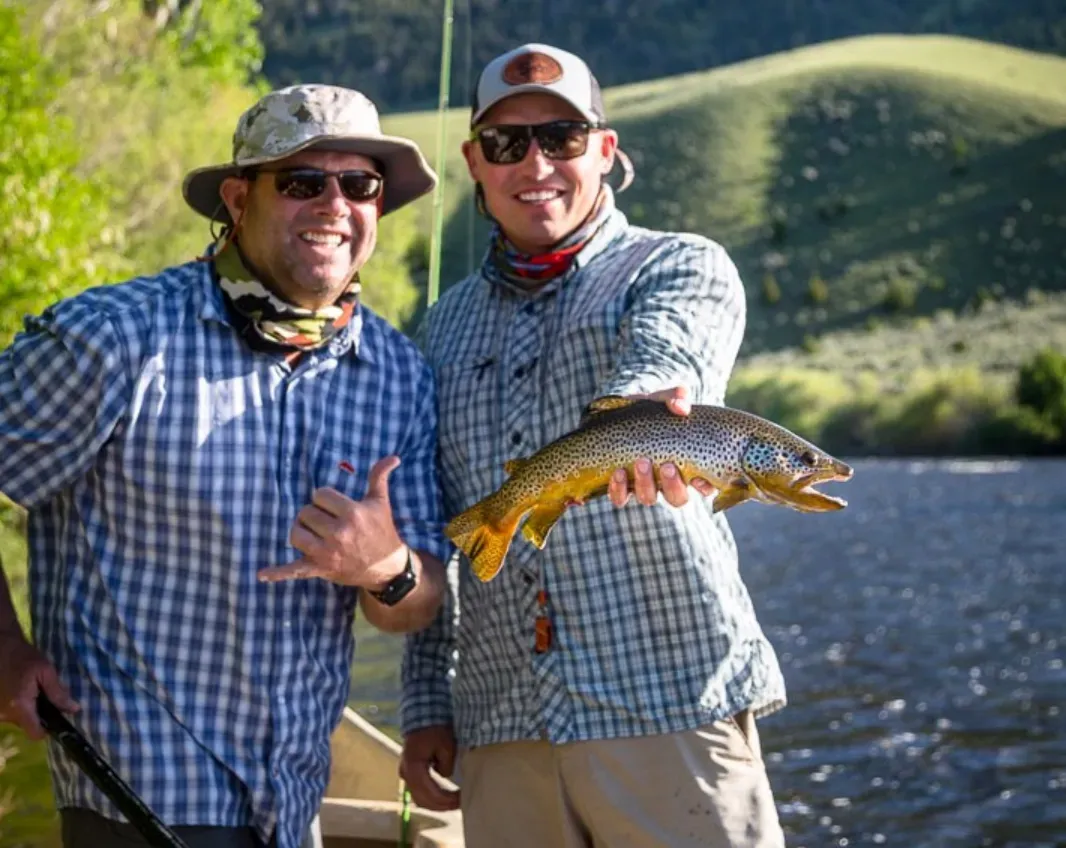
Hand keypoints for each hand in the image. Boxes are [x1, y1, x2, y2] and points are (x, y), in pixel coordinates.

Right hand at [0, 633, 78, 739]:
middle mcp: (5, 714)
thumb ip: (58, 693)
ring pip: (19, 719)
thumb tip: (74, 709)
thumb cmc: (24, 658)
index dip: (48, 729)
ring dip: (29, 709)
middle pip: (28, 725)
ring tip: (34, 691)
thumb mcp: (46, 671)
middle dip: (40, 715)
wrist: (0, 648)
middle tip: (46, 696)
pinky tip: (23, 691)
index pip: (35, 734)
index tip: (56, 717)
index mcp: (20, 706)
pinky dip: (18, 706)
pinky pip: (11, 712)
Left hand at [257, 456, 407, 589]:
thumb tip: (392, 457)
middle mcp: (338, 533)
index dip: (325, 499)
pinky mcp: (320, 568)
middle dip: (314, 515)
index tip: (335, 507)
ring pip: (295, 534)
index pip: (320, 495)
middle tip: (328, 522)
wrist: (386, 566)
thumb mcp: (380, 502)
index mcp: (352, 514)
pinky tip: (262, 574)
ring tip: (313, 534)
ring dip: (301, 532)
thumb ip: (379, 477)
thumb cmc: (381, 531)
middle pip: (305, 513)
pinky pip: (294, 570)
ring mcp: (327, 553)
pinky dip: (277, 573)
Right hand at [399, 724, 460, 810]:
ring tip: (453, 802)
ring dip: (436, 803)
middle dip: (442, 805)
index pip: (429, 793)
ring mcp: (405, 773)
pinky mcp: (410, 771)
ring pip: (419, 798)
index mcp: (413, 767)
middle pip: (422, 800)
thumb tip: (446, 776)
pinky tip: (445, 796)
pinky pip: (419, 791)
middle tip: (460, 804)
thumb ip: (446, 765)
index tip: (461, 800)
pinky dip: (431, 797)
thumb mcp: (446, 745)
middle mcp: (405, 773)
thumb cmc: (435, 728)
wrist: (423, 715)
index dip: (445, 800)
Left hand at [607, 386, 715, 507]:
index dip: (705, 487)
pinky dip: (619, 489)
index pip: (705, 486)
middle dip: (673, 486)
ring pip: (649, 498)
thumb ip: (676, 397)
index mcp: (686, 464)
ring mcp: (644, 485)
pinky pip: (620, 498)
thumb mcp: (663, 400)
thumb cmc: (649, 410)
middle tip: (668, 466)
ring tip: (641, 461)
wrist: (617, 412)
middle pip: (677, 498)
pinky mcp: (620, 486)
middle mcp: (667, 481)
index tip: (699, 478)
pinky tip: (618, 473)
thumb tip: (681, 407)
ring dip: (646, 484)